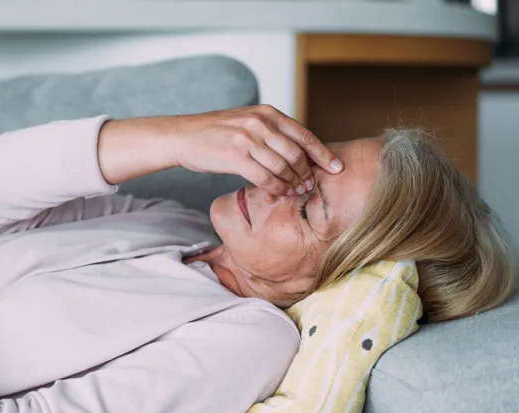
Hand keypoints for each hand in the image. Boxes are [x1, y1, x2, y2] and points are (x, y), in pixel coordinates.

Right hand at [171, 105, 342, 195]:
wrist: (182, 136)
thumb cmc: (215, 133)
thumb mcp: (246, 122)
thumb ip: (270, 132)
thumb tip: (298, 152)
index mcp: (266, 113)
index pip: (304, 134)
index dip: (323, 153)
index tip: (336, 167)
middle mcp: (259, 123)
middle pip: (296, 153)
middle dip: (308, 173)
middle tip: (312, 186)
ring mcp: (247, 139)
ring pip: (283, 166)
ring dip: (293, 183)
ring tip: (298, 192)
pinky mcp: (235, 156)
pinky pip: (265, 177)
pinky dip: (276, 188)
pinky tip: (280, 193)